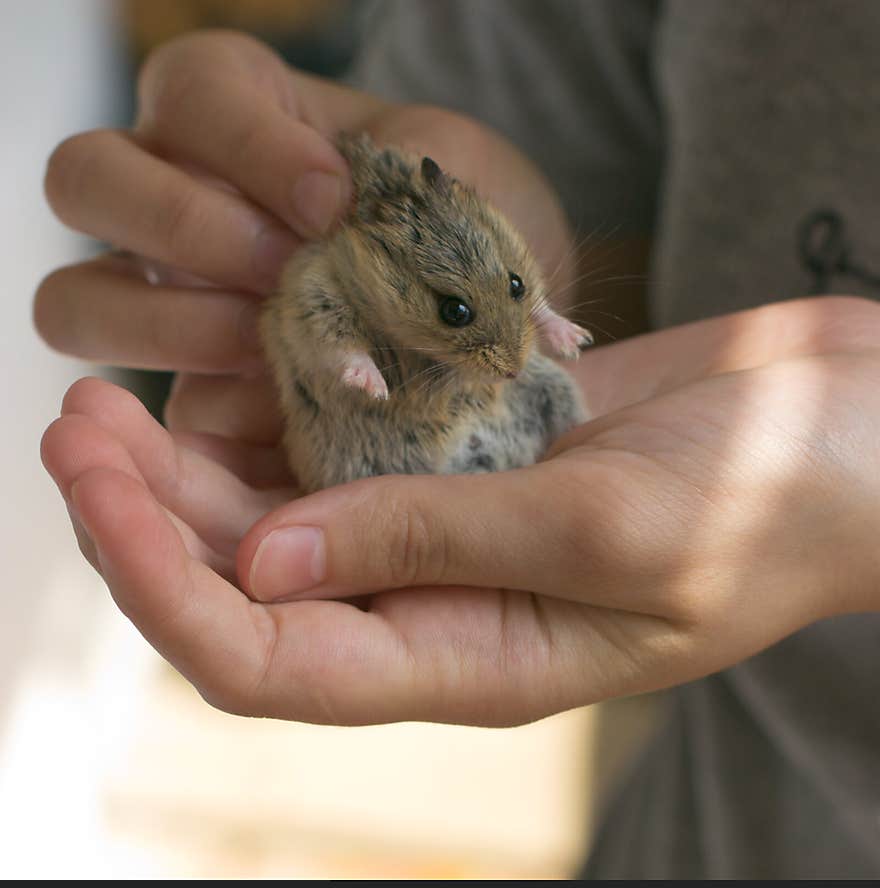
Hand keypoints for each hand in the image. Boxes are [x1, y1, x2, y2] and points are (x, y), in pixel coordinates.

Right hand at [34, 29, 572, 444]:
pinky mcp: (195, 388)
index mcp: (228, 111)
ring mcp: (166, 297)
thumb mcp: (438, 172)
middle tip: (282, 271)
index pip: (190, 96)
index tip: (333, 201)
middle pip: (85, 180)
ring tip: (274, 347)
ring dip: (174, 326)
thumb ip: (389, 179)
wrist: (478, 306)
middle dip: (182, 229)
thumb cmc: (450, 216)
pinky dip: (225, 411)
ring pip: (77, 301)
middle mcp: (172, 195)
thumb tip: (331, 236)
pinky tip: (298, 408)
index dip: (249, 146)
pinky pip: (165, 403)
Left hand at [40, 297, 879, 724]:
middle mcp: (444, 604)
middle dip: (150, 516)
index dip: (164, 585)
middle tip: (80, 421)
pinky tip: (242, 367)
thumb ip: (440, 546)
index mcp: (474, 656)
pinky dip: (288, 415)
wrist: (855, 431)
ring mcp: (455, 527)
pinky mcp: (476, 456)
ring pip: (285, 519)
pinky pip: (352, 448)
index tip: (100, 485)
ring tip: (122, 393)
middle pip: (252, 587)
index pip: (269, 659)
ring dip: (198, 464)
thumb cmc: (775, 498)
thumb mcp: (611, 531)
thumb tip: (267, 564)